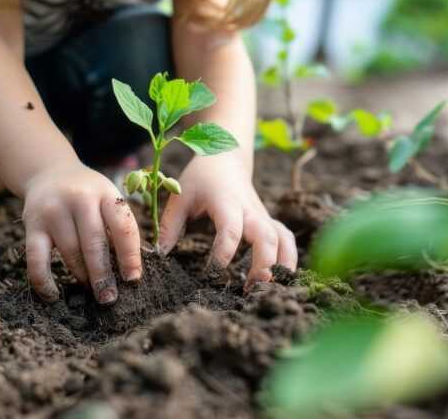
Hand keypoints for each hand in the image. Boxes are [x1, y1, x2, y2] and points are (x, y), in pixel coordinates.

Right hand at [22, 161, 141, 303]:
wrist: (49, 172)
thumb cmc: (88, 195)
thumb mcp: (108, 198)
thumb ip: (119, 227)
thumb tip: (131, 271)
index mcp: (105, 193)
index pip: (122, 226)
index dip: (130, 255)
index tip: (132, 279)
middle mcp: (79, 199)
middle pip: (94, 243)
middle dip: (103, 275)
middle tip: (109, 298)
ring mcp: (54, 211)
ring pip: (70, 252)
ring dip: (81, 275)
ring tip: (91, 290)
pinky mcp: (32, 224)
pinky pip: (36, 258)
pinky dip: (43, 280)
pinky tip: (53, 295)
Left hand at [158, 153, 296, 289]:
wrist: (226, 157)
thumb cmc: (200, 178)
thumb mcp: (180, 197)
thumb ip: (170, 226)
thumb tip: (159, 255)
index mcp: (227, 202)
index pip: (231, 230)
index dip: (224, 254)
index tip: (211, 274)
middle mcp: (250, 210)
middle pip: (266, 238)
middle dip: (263, 265)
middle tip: (250, 289)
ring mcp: (262, 216)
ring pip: (282, 239)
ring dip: (281, 265)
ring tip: (268, 290)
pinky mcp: (268, 221)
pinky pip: (286, 239)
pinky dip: (288, 258)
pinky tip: (279, 279)